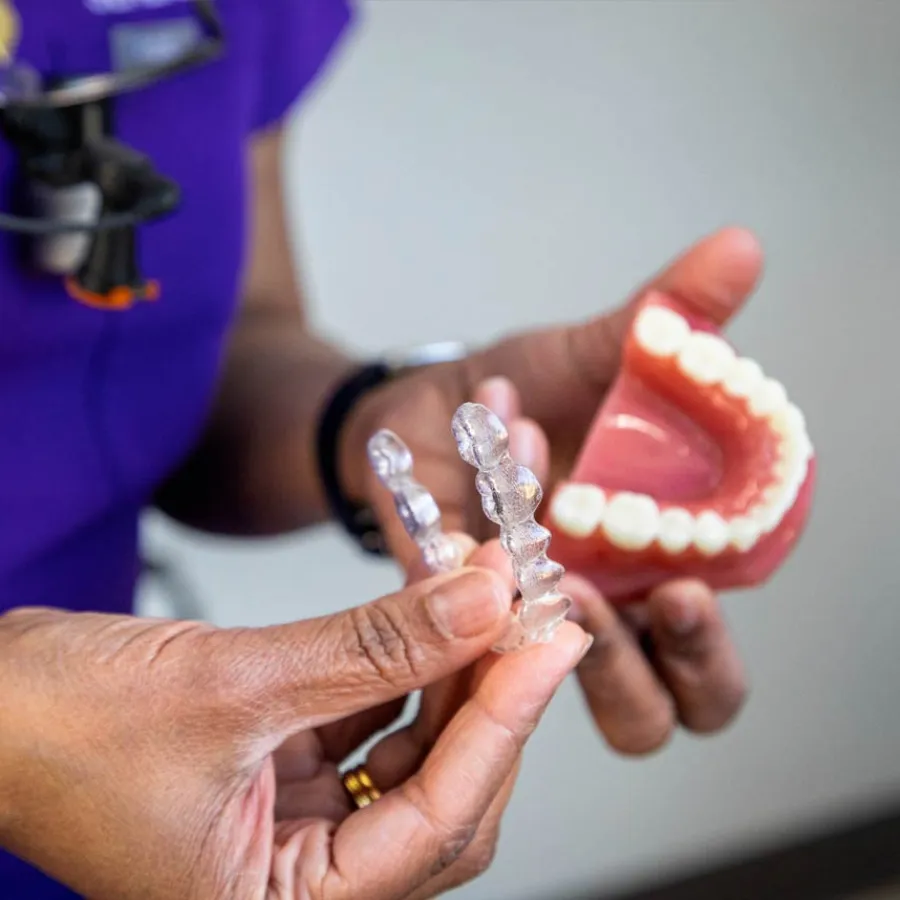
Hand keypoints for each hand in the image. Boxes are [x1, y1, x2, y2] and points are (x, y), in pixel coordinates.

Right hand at [0, 567, 589, 899]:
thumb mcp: (236, 680)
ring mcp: (294, 824)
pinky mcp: (284, 768)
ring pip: (413, 752)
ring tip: (483, 590)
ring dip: (451, 668)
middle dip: (488, 695)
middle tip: (527, 610)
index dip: (505, 723)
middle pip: (441, 793)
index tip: (551, 640)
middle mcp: (298, 882)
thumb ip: (373, 644)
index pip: (437, 823)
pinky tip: (428, 606)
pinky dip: (403, 662)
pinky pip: (371, 719)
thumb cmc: (57, 726)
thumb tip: (481, 601)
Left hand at [344, 227, 755, 753]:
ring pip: (551, 694)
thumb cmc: (529, 390)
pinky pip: (457, 625)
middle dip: (638, 676)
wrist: (429, 399)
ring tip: (533, 552)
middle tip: (601, 596)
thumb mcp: (596, 354)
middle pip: (645, 714)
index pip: (706, 670)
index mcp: (655, 577)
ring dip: (540, 637)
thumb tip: (739, 245)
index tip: (683, 587)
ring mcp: (518, 621)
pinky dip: (462, 564)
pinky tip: (463, 496)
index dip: (707, 654)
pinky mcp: (450, 610)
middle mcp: (596, 616)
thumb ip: (669, 317)